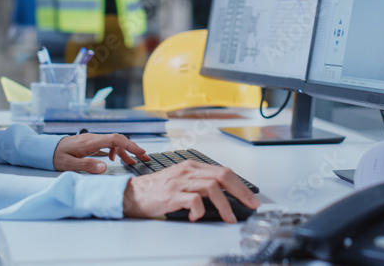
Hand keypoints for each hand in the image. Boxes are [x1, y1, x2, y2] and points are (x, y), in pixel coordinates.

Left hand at [53, 133, 149, 173]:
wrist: (45, 149)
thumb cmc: (55, 156)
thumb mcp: (69, 164)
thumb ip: (87, 165)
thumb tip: (105, 167)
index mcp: (90, 142)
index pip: (115, 140)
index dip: (130, 145)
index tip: (141, 152)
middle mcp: (93, 138)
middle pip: (118, 140)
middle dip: (132, 149)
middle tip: (145, 159)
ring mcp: (92, 140)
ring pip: (113, 143)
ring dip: (124, 151)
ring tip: (133, 162)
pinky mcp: (90, 143)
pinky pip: (106, 144)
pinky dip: (114, 151)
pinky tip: (113, 159)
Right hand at [122, 161, 259, 222]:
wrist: (132, 194)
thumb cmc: (158, 190)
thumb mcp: (182, 181)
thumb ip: (201, 184)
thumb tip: (225, 196)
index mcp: (192, 166)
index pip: (224, 172)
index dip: (240, 185)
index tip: (250, 198)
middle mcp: (188, 171)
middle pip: (222, 176)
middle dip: (240, 192)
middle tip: (250, 205)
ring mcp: (180, 182)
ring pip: (211, 187)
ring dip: (224, 204)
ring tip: (229, 217)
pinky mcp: (171, 195)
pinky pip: (193, 200)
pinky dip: (200, 211)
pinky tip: (197, 217)